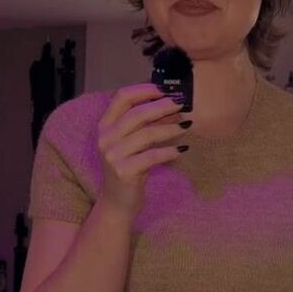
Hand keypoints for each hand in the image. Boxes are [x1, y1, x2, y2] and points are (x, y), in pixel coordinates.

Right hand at [95, 83, 189, 218]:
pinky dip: (169, 151)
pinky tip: (182, 150)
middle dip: (161, 106)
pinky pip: (151, 156)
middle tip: (182, 104)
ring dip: (170, 128)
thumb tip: (170, 105)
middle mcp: (105, 138)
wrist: (118, 202)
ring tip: (187, 125)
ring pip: (146, 134)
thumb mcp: (134, 143)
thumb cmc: (130, 168)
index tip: (165, 89)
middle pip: (136, 114)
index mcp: (105, 126)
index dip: (144, 90)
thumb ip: (145, 125)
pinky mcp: (123, 171)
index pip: (121, 98)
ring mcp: (112, 155)